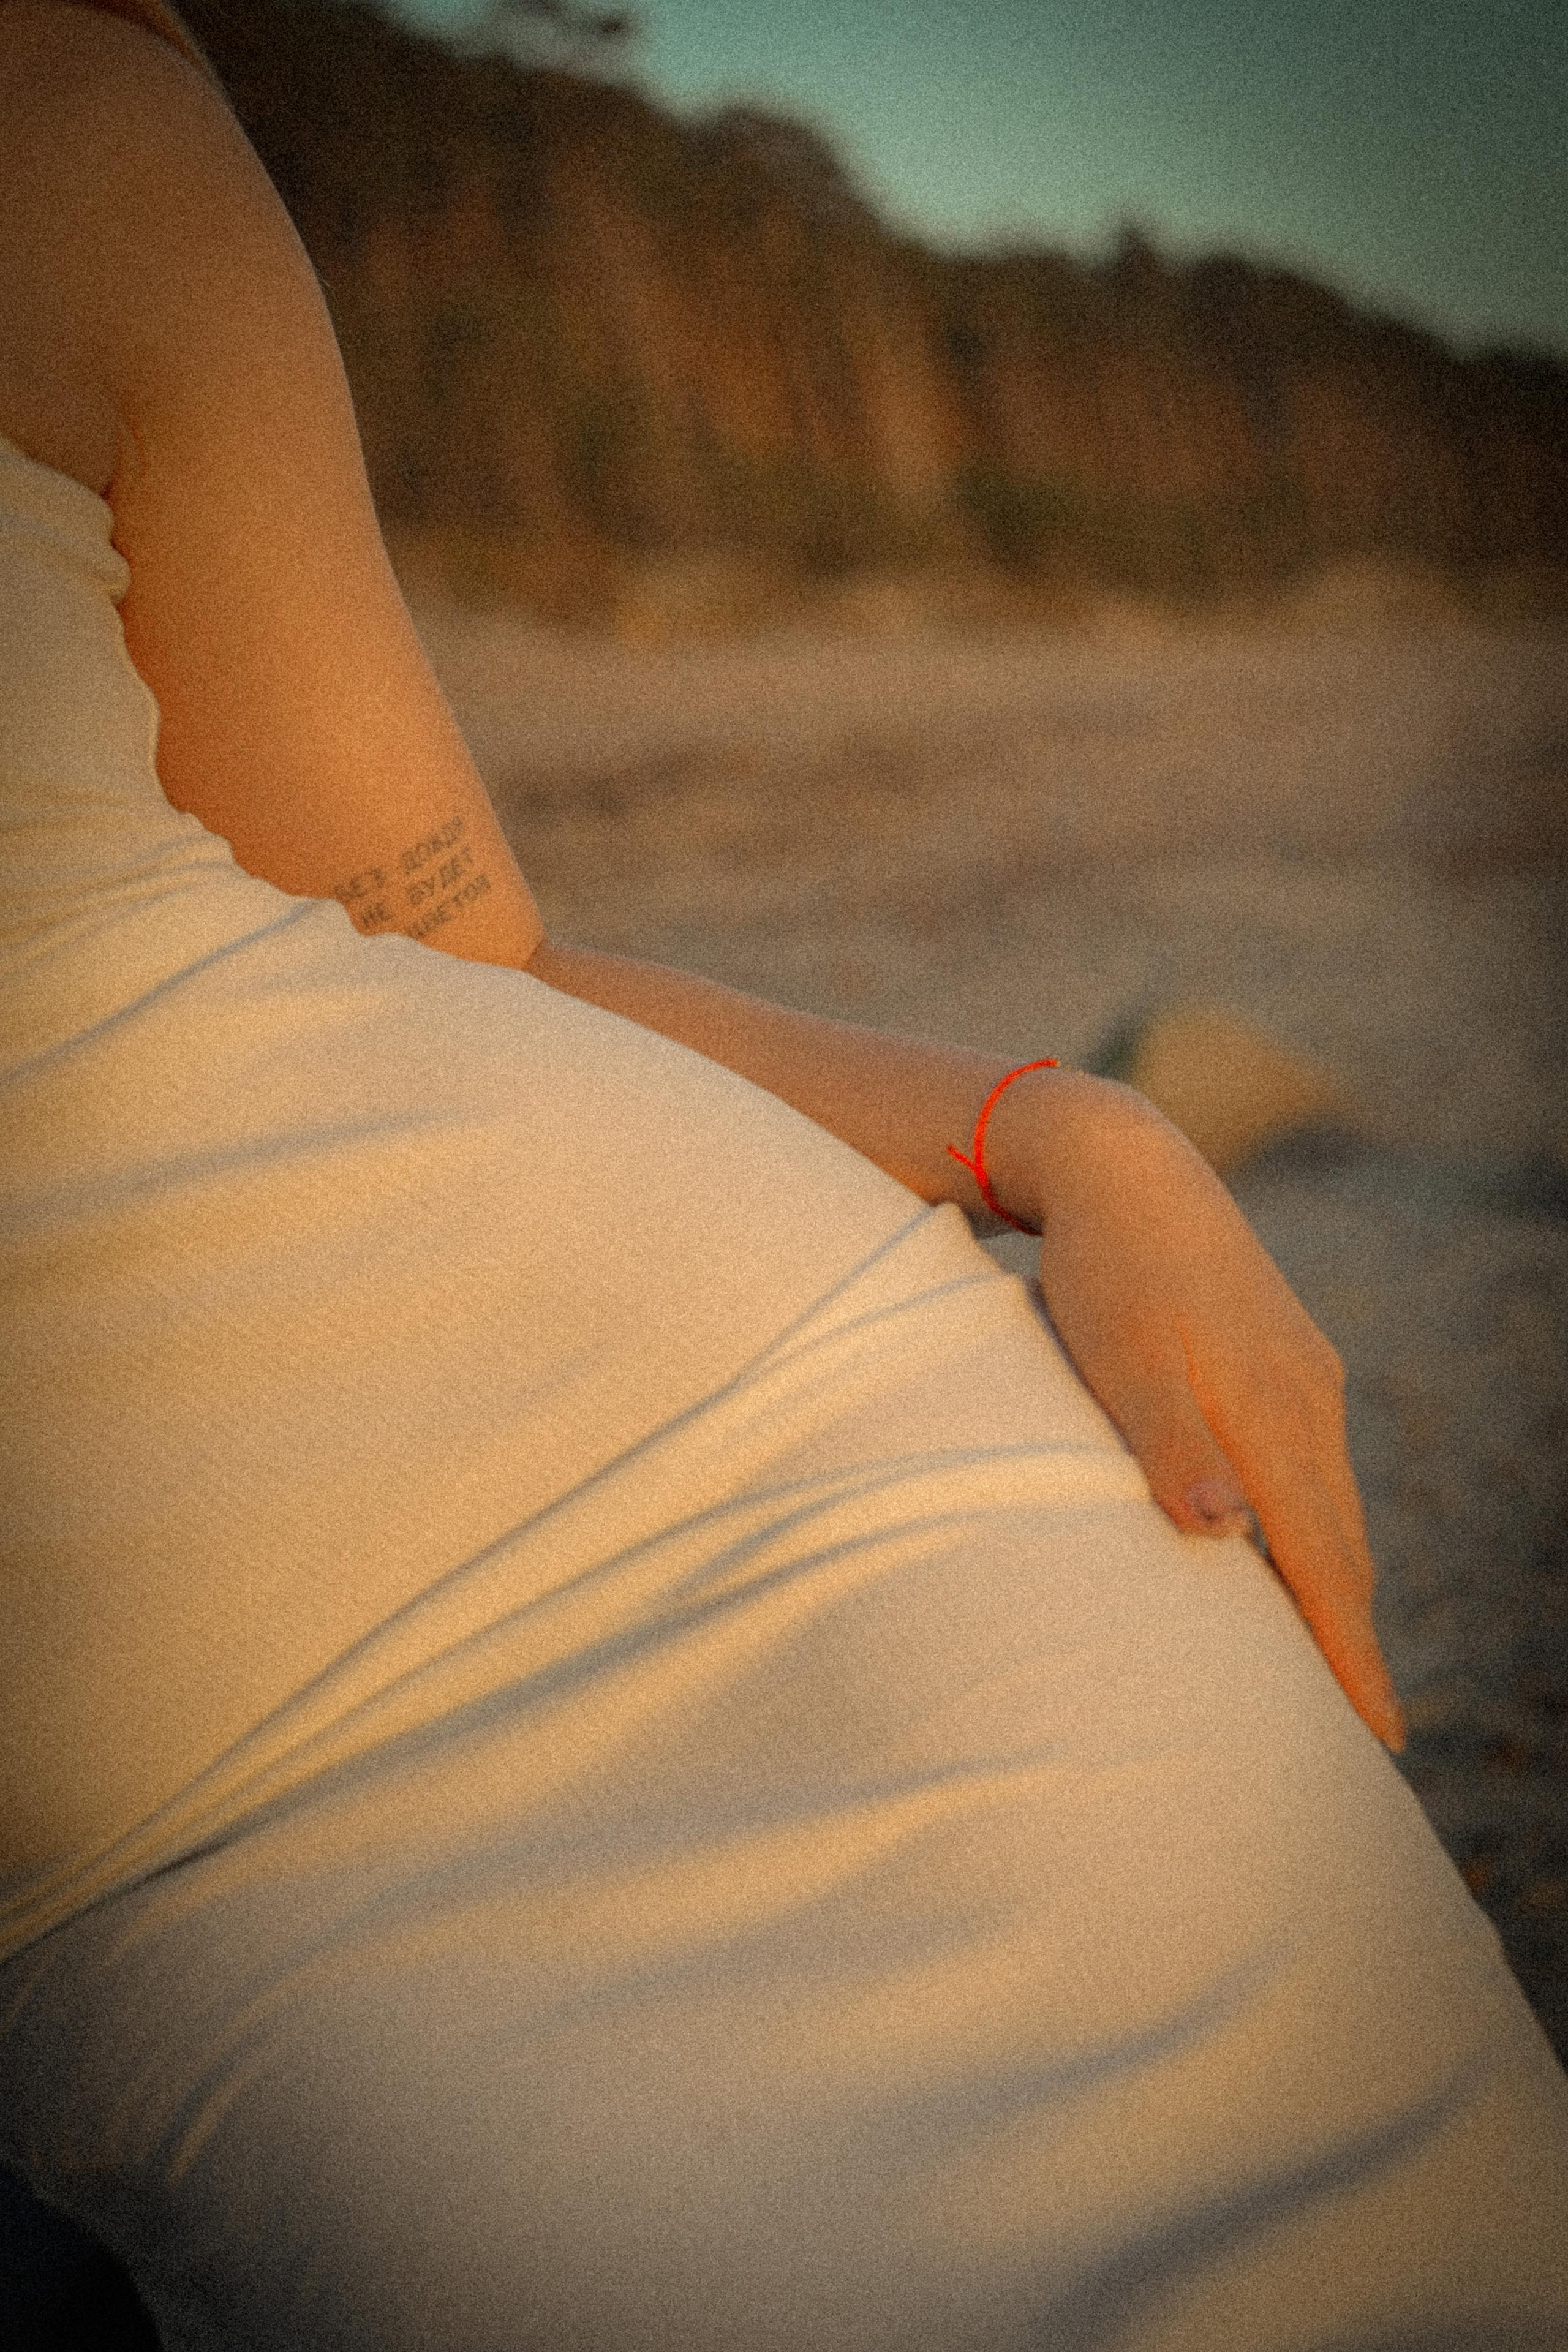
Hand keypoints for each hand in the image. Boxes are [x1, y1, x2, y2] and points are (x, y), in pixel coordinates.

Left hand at [1008, 1071, 1405, 1752]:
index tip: (1375, 1734)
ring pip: (1330, 1504)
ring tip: (1337, 1656)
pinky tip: (1296, 1546)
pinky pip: (1312, 1464)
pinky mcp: (1284, 1354)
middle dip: (1355, 1638)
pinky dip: (1316, 1523)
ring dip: (1337, 1582)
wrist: (1125, 1163)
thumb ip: (1170, 1449)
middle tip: (1365, 1726)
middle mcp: (1305, 1401)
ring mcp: (1302, 1375)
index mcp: (1270, 1415)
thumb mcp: (1120, 1361)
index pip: (1322, 1564)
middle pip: (1342, 1547)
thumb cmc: (1105, 1270)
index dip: (1348, 1654)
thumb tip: (1229, 1536)